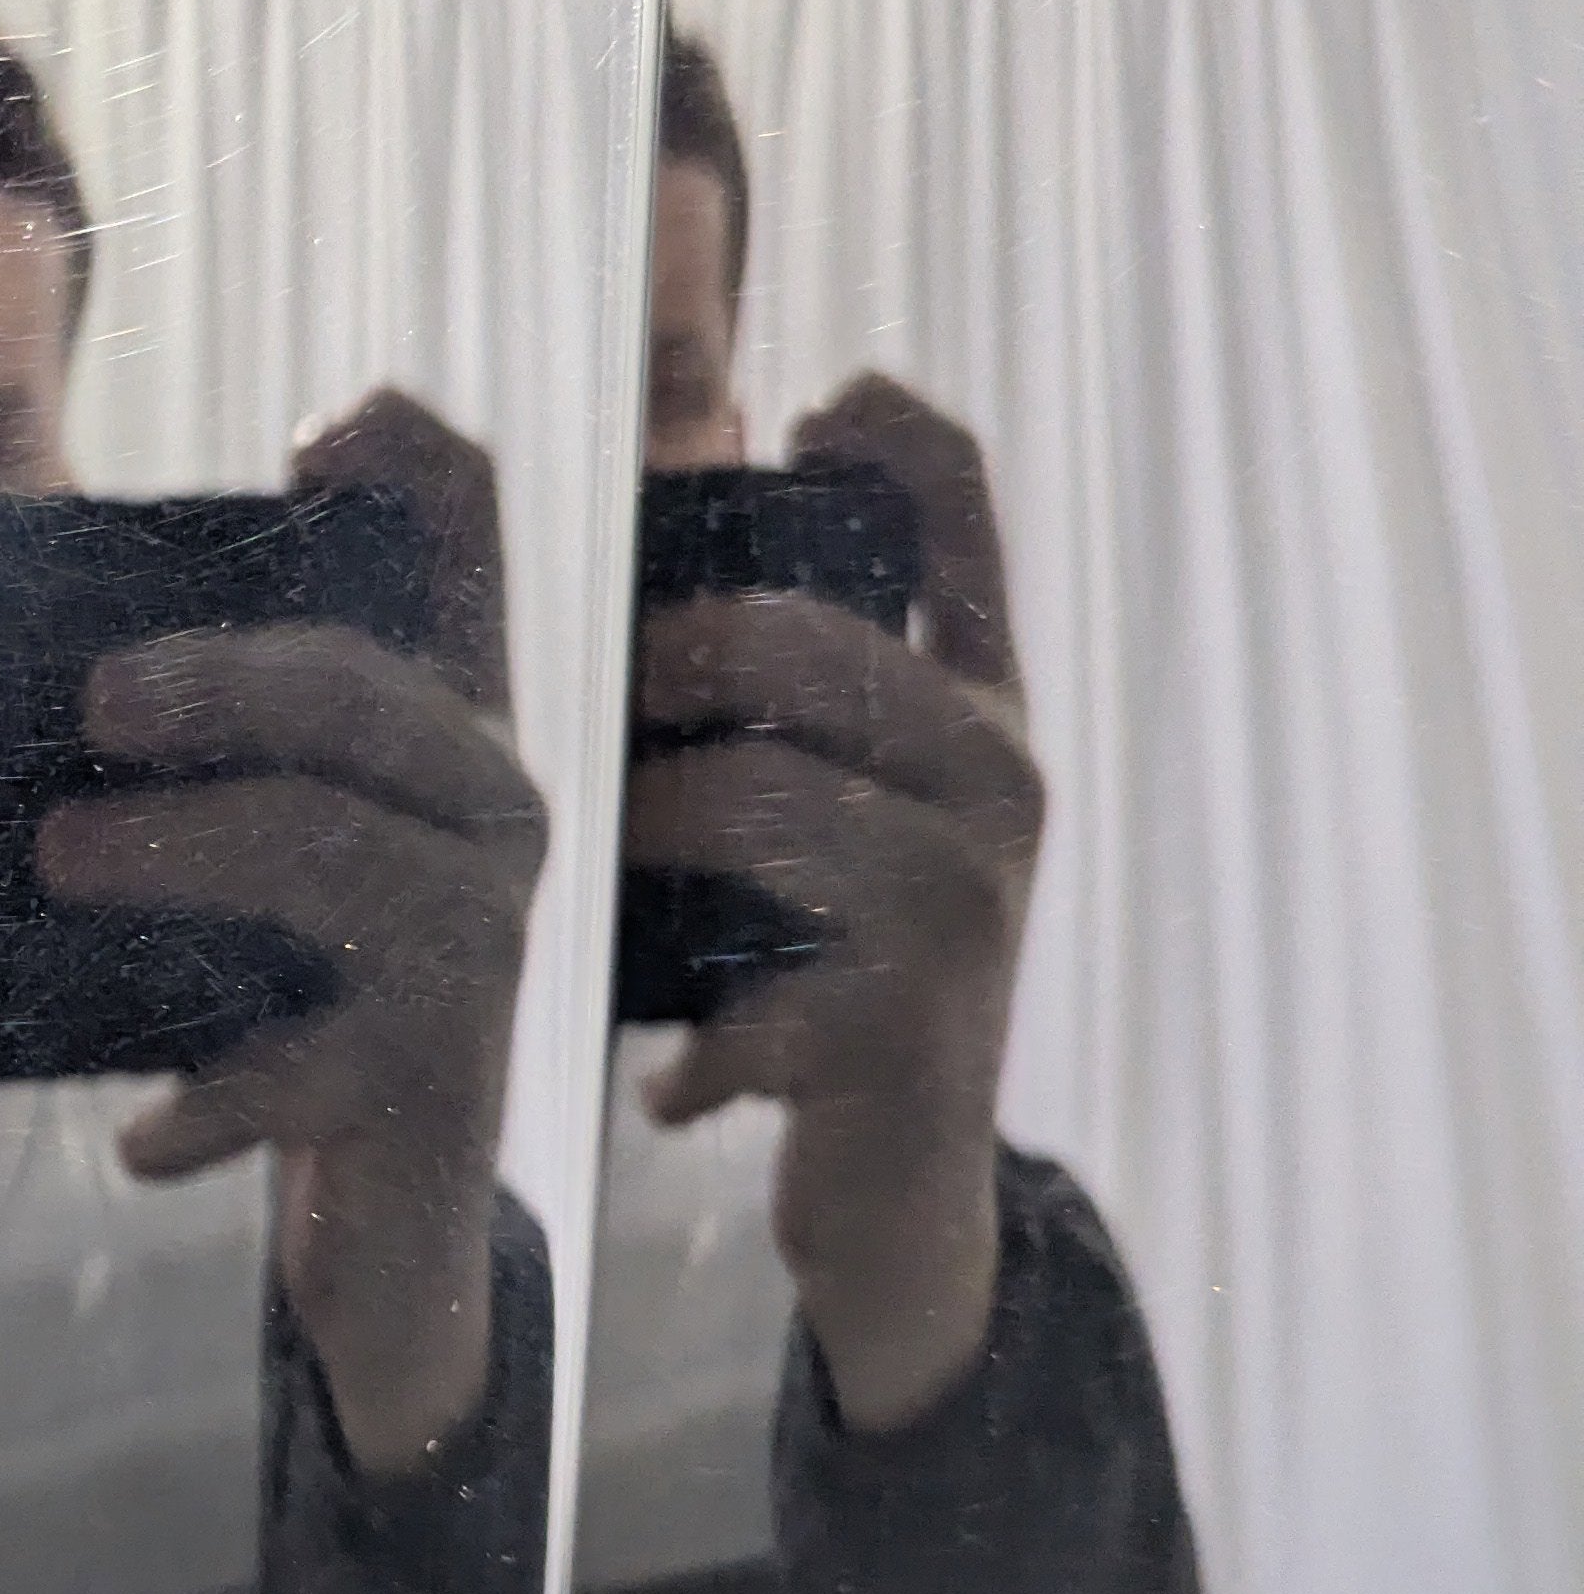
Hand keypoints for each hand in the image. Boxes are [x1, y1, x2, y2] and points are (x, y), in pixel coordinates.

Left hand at [36, 391, 545, 1470]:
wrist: (378, 1219)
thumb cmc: (271, 995)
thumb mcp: (233, 851)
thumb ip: (173, 746)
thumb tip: (32, 675)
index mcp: (432, 728)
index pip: (465, 548)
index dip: (416, 468)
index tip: (319, 429)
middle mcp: (485, 814)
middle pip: (366, 700)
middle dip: (225, 681)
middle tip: (90, 700)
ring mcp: (475, 949)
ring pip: (338, 854)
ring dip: (188, 849)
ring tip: (63, 855)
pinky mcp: (435, 1084)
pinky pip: (308, 1075)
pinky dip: (212, 1105)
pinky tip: (138, 1141)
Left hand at [629, 373, 1041, 1429]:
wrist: (896, 1198)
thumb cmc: (803, 961)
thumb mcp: (801, 797)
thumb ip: (755, 661)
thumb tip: (695, 439)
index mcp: (969, 705)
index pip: (966, 510)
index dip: (896, 431)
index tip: (814, 396)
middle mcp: (998, 782)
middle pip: (802, 643)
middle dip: (668, 651)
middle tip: (596, 698)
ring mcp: (967, 905)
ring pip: (752, 793)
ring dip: (645, 828)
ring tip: (609, 877)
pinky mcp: (907, 1027)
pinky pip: (747, 979)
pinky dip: (688, 1041)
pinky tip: (670, 1082)